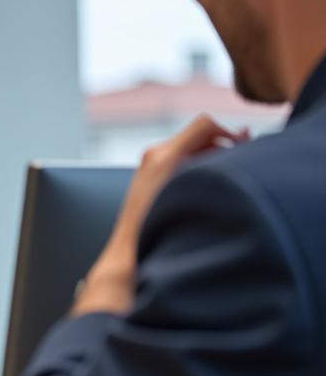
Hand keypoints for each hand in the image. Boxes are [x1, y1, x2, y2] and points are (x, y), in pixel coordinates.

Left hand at [74, 114, 248, 315]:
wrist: (131, 250)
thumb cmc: (164, 228)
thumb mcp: (196, 190)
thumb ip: (217, 160)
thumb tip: (241, 134)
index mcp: (164, 156)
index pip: (205, 124)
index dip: (229, 133)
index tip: (243, 150)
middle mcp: (154, 155)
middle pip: (199, 134)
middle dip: (221, 145)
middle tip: (238, 165)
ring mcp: (149, 164)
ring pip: (190, 147)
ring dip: (209, 156)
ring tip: (221, 180)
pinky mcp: (148, 175)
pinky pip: (179, 159)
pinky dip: (196, 165)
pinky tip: (204, 186)